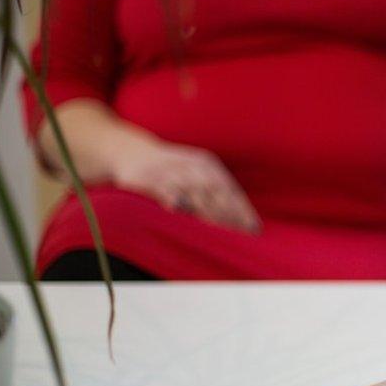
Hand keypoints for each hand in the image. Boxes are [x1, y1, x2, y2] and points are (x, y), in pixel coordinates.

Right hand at [109, 138, 260, 232]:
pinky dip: (173, 197)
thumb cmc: (173, 171)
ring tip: (222, 230)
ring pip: (195, 191)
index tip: (254, 228)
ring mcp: (172, 170)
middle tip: (242, 233)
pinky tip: (181, 210)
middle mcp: (193, 166)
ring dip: (209, 210)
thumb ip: (217, 195)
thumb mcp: (197, 175)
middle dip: (230, 213)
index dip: (242, 209)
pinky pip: (165, 188)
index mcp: (208, 164)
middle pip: (217, 191)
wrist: (132, 152)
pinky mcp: (150, 177)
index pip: (230, 189)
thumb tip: (244, 222)